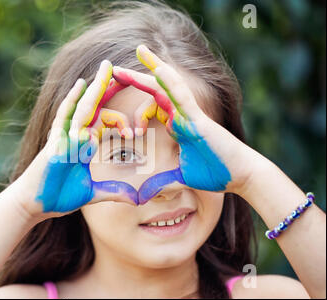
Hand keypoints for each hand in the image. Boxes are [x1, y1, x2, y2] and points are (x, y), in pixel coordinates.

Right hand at [12, 60, 137, 218]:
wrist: (34, 204)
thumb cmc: (57, 195)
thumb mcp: (92, 193)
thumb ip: (113, 191)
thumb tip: (136, 199)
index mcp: (85, 144)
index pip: (105, 122)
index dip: (121, 119)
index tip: (137, 130)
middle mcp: (75, 135)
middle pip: (96, 106)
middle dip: (109, 89)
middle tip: (125, 72)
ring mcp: (64, 136)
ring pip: (84, 107)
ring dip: (96, 87)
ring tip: (108, 68)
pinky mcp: (56, 142)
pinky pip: (64, 117)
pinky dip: (73, 100)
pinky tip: (82, 85)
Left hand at [112, 45, 256, 202]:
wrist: (239, 176)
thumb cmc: (215, 173)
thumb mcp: (180, 177)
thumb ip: (161, 181)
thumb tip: (144, 193)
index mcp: (175, 126)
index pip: (149, 107)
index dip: (134, 110)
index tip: (122, 121)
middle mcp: (181, 115)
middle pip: (155, 90)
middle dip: (135, 78)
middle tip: (115, 68)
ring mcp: (190, 114)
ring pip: (168, 85)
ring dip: (153, 66)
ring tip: (140, 49)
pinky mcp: (198, 119)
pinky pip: (182, 97)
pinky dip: (170, 83)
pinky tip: (157, 69)